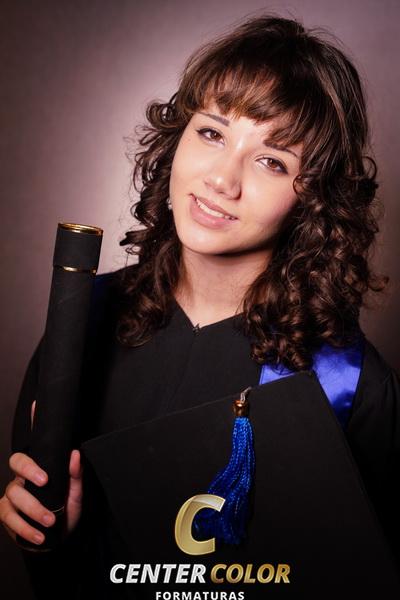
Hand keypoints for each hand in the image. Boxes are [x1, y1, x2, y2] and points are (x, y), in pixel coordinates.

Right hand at [0, 401, 82, 545]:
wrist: (59, 540)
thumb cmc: (67, 513)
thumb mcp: (76, 495)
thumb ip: (76, 476)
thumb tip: (75, 454)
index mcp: (41, 468)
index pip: (37, 442)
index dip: (33, 421)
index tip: (36, 405)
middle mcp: (24, 478)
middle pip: (16, 462)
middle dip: (28, 470)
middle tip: (44, 482)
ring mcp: (13, 495)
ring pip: (13, 493)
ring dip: (33, 509)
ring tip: (50, 521)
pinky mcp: (7, 514)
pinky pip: (8, 517)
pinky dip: (24, 528)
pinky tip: (39, 536)